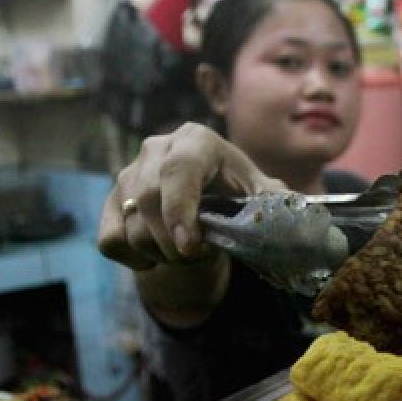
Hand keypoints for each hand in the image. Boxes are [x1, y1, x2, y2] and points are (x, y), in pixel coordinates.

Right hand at [98, 122, 285, 270]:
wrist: (206, 196)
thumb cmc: (237, 190)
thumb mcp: (260, 190)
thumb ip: (275, 200)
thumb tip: (291, 211)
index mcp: (196, 140)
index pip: (178, 170)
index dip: (180, 210)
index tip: (190, 246)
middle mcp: (156, 149)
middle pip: (148, 200)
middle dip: (175, 243)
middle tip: (198, 256)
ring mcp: (128, 174)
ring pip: (131, 225)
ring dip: (160, 254)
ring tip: (186, 254)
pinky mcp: (112, 201)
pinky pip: (110, 240)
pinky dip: (134, 259)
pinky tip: (158, 256)